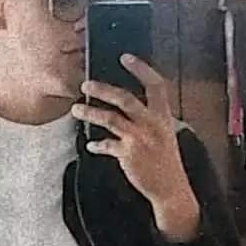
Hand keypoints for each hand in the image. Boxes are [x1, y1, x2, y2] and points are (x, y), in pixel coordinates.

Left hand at [71, 54, 201, 240]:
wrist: (170, 188)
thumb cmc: (166, 162)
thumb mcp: (165, 134)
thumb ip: (149, 119)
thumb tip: (127, 109)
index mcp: (163, 116)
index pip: (155, 84)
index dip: (141, 69)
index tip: (126, 57)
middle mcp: (151, 124)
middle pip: (125, 98)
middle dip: (102, 89)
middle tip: (86, 85)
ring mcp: (139, 139)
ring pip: (110, 118)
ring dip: (90, 113)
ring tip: (76, 109)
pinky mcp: (128, 155)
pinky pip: (106, 145)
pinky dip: (97, 145)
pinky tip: (91, 145)